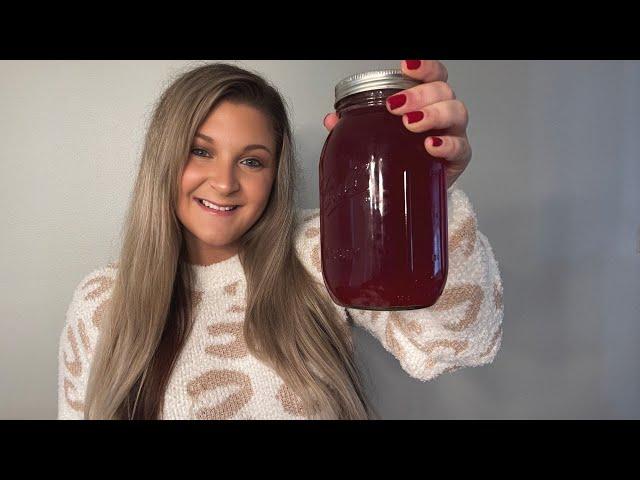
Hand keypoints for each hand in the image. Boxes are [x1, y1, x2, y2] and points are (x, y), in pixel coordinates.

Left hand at [323, 60, 471, 188]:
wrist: (413, 190)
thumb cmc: (401, 156)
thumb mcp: (378, 138)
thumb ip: (356, 126)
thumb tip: (332, 120)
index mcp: (426, 102)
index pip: (434, 75)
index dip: (425, 67)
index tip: (406, 67)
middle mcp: (443, 114)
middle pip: (443, 91)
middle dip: (419, 94)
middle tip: (396, 106)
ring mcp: (453, 134)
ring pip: (456, 112)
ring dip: (433, 114)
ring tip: (411, 124)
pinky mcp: (457, 159)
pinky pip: (460, 148)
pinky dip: (446, 144)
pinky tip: (430, 146)